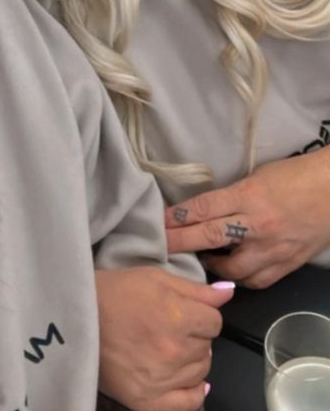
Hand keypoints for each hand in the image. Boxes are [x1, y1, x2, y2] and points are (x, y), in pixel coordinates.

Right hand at [95, 266, 230, 410]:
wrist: (76, 317)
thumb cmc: (114, 292)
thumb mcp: (154, 278)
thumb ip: (195, 289)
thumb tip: (228, 292)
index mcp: (176, 316)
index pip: (214, 321)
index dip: (200, 314)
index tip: (183, 311)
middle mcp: (173, 351)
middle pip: (208, 347)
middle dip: (194, 336)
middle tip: (168, 327)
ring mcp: (162, 380)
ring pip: (201, 371)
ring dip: (190, 360)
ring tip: (165, 347)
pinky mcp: (148, 401)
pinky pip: (189, 404)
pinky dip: (192, 393)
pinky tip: (181, 379)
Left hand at [165, 149, 329, 287]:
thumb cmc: (295, 175)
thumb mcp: (257, 176)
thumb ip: (233, 195)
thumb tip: (209, 209)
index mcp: (248, 195)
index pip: (204, 207)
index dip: (178, 216)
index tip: (159, 221)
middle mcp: (258, 224)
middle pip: (209, 236)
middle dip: (180, 242)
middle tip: (161, 246)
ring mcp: (273, 247)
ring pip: (233, 268)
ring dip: (212, 266)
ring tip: (201, 259)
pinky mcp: (289, 264)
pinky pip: (258, 280)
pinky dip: (241, 279)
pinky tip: (233, 273)